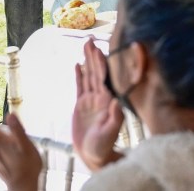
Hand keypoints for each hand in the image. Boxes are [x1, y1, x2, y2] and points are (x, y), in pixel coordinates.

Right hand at [72, 38, 123, 170]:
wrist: (94, 155)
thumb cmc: (104, 145)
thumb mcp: (110, 132)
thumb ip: (114, 117)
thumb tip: (116, 102)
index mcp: (108, 100)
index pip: (105, 77)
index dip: (103, 63)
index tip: (101, 49)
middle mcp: (101, 96)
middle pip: (97, 71)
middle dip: (94, 55)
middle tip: (90, 39)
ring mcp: (91, 99)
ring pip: (89, 75)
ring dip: (87, 60)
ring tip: (85, 45)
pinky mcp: (81, 105)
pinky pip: (80, 86)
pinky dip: (79, 75)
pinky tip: (77, 65)